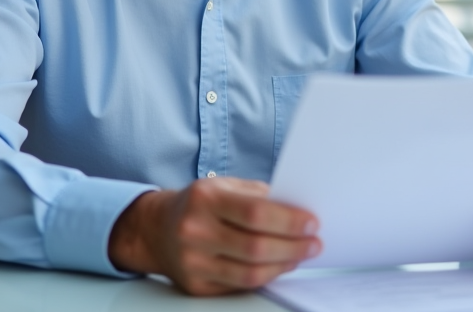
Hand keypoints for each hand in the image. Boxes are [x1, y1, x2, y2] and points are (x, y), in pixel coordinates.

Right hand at [108, 177, 320, 295]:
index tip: (312, 223)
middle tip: (314, 243)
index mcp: (205, 198)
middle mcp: (194, 230)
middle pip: (255, 246)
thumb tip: (299, 212)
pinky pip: (239, 285)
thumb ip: (259, 196)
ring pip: (249, 272)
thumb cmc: (200, 204)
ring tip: (301, 255)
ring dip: (283, 265)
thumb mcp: (224, 186)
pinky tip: (278, 266)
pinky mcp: (195, 285)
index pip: (255, 212)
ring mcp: (193, 262)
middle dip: (293, 247)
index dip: (289, 221)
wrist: (157, 228)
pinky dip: (265, 277)